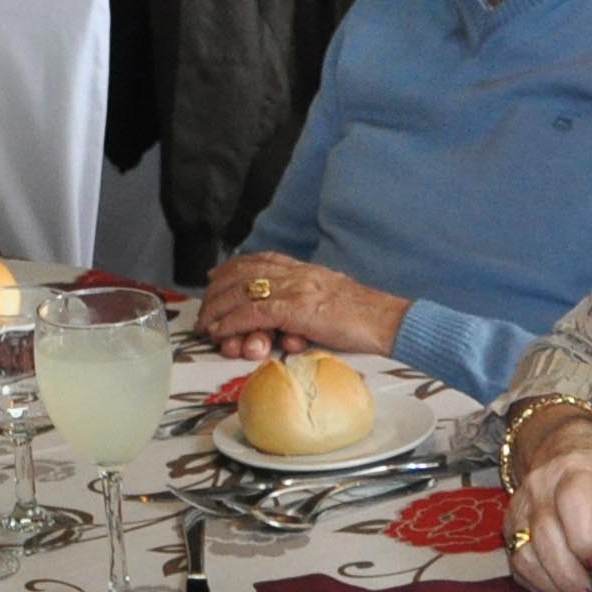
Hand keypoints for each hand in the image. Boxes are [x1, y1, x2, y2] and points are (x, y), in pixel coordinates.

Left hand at [195, 253, 406, 359]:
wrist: (388, 322)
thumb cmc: (365, 319)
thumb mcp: (330, 301)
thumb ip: (307, 302)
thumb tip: (287, 321)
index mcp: (304, 269)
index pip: (260, 260)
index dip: (233, 268)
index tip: (216, 276)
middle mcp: (295, 273)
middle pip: (243, 273)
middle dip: (218, 290)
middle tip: (204, 309)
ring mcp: (294, 289)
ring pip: (242, 292)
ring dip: (218, 309)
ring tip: (206, 325)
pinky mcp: (295, 309)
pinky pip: (253, 313)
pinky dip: (231, 323)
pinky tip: (220, 332)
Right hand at [505, 411, 591, 591]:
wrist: (560, 446)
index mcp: (573, 471)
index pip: (572, 502)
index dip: (585, 538)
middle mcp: (541, 488)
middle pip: (545, 534)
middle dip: (569, 573)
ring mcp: (522, 507)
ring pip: (525, 552)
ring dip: (552, 583)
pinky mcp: (512, 525)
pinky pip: (516, 561)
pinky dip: (537, 582)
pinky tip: (559, 591)